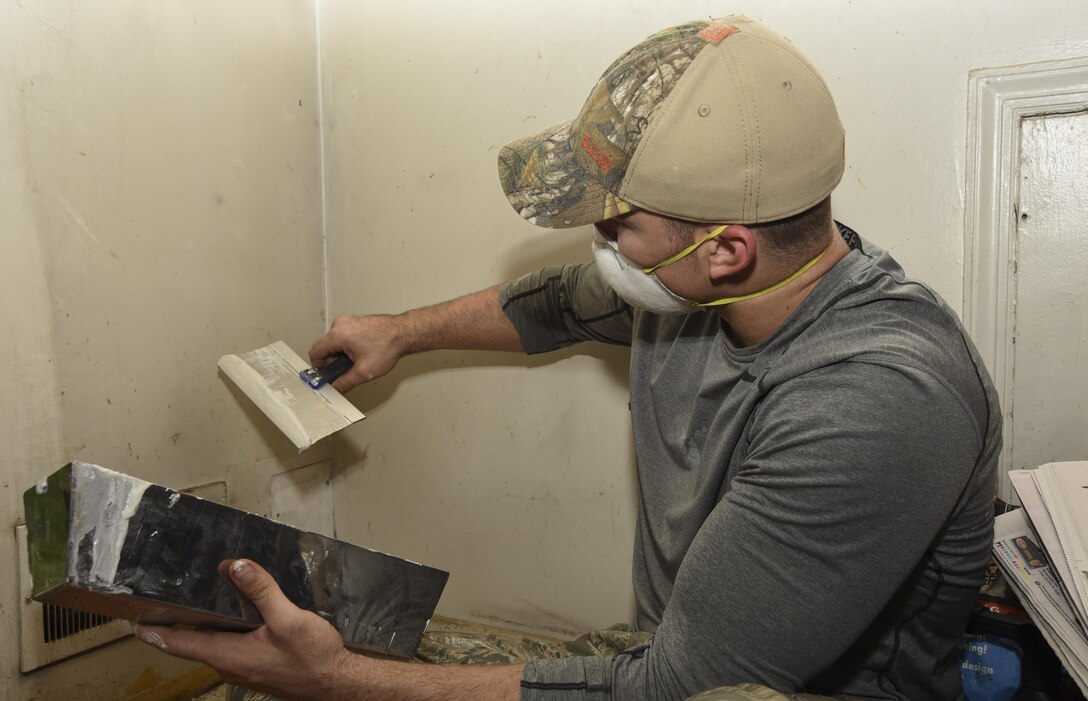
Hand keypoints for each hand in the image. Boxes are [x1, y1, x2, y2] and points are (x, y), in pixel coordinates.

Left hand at [134, 559, 357, 700]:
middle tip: (163, 599)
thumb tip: (236, 567)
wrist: (337, 684)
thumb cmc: (313, 658)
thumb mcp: (288, 619)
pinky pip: (230, 646)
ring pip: (212, 644)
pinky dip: (223, 630)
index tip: (134, 621)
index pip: (179, 644)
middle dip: (176, 623)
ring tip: (196, 600)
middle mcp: (230, 665)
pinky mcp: (256, 666)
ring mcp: (243, 668)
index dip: (154, 632)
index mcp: (228, 655)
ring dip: (201, 626)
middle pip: (192, 643)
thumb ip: (262, 591)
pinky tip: (236, 613)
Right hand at [308, 314, 404, 392]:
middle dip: (334, 361)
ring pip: (335, 343)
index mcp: (337, 334)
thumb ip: (344, 383)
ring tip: (358, 361)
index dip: (320, 367)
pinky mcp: (355, 322)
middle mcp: (340, 324)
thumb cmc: (388, 346)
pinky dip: (348, 347)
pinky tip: (362, 353)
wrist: (404, 333)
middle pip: (325, 348)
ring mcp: (348, 321)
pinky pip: (343, 337)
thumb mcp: (363, 372)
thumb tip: (334, 389)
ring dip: (342, 354)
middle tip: (348, 370)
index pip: (315, 353)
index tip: (328, 375)